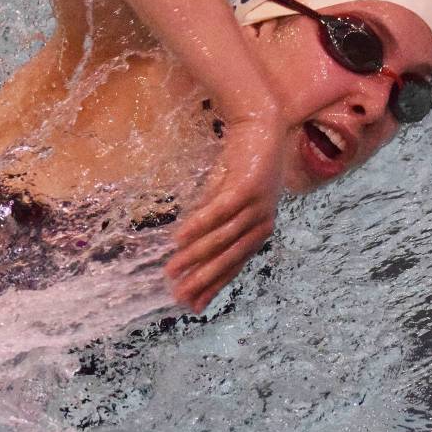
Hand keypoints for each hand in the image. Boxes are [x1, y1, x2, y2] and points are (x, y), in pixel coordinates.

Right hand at [164, 115, 284, 312]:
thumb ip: (210, 221)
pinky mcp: (246, 187)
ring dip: (194, 256)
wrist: (260, 126)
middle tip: (178, 296)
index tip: (191, 305)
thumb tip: (184, 245)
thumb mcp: (223, 197)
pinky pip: (219, 212)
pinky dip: (199, 226)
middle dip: (201, 280)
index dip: (212, 286)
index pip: (233, 267)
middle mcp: (260, 223)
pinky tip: (180, 238)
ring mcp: (256, 206)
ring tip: (171, 269)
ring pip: (221, 239)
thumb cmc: (241, 164)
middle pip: (227, 259)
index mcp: (257, 231)